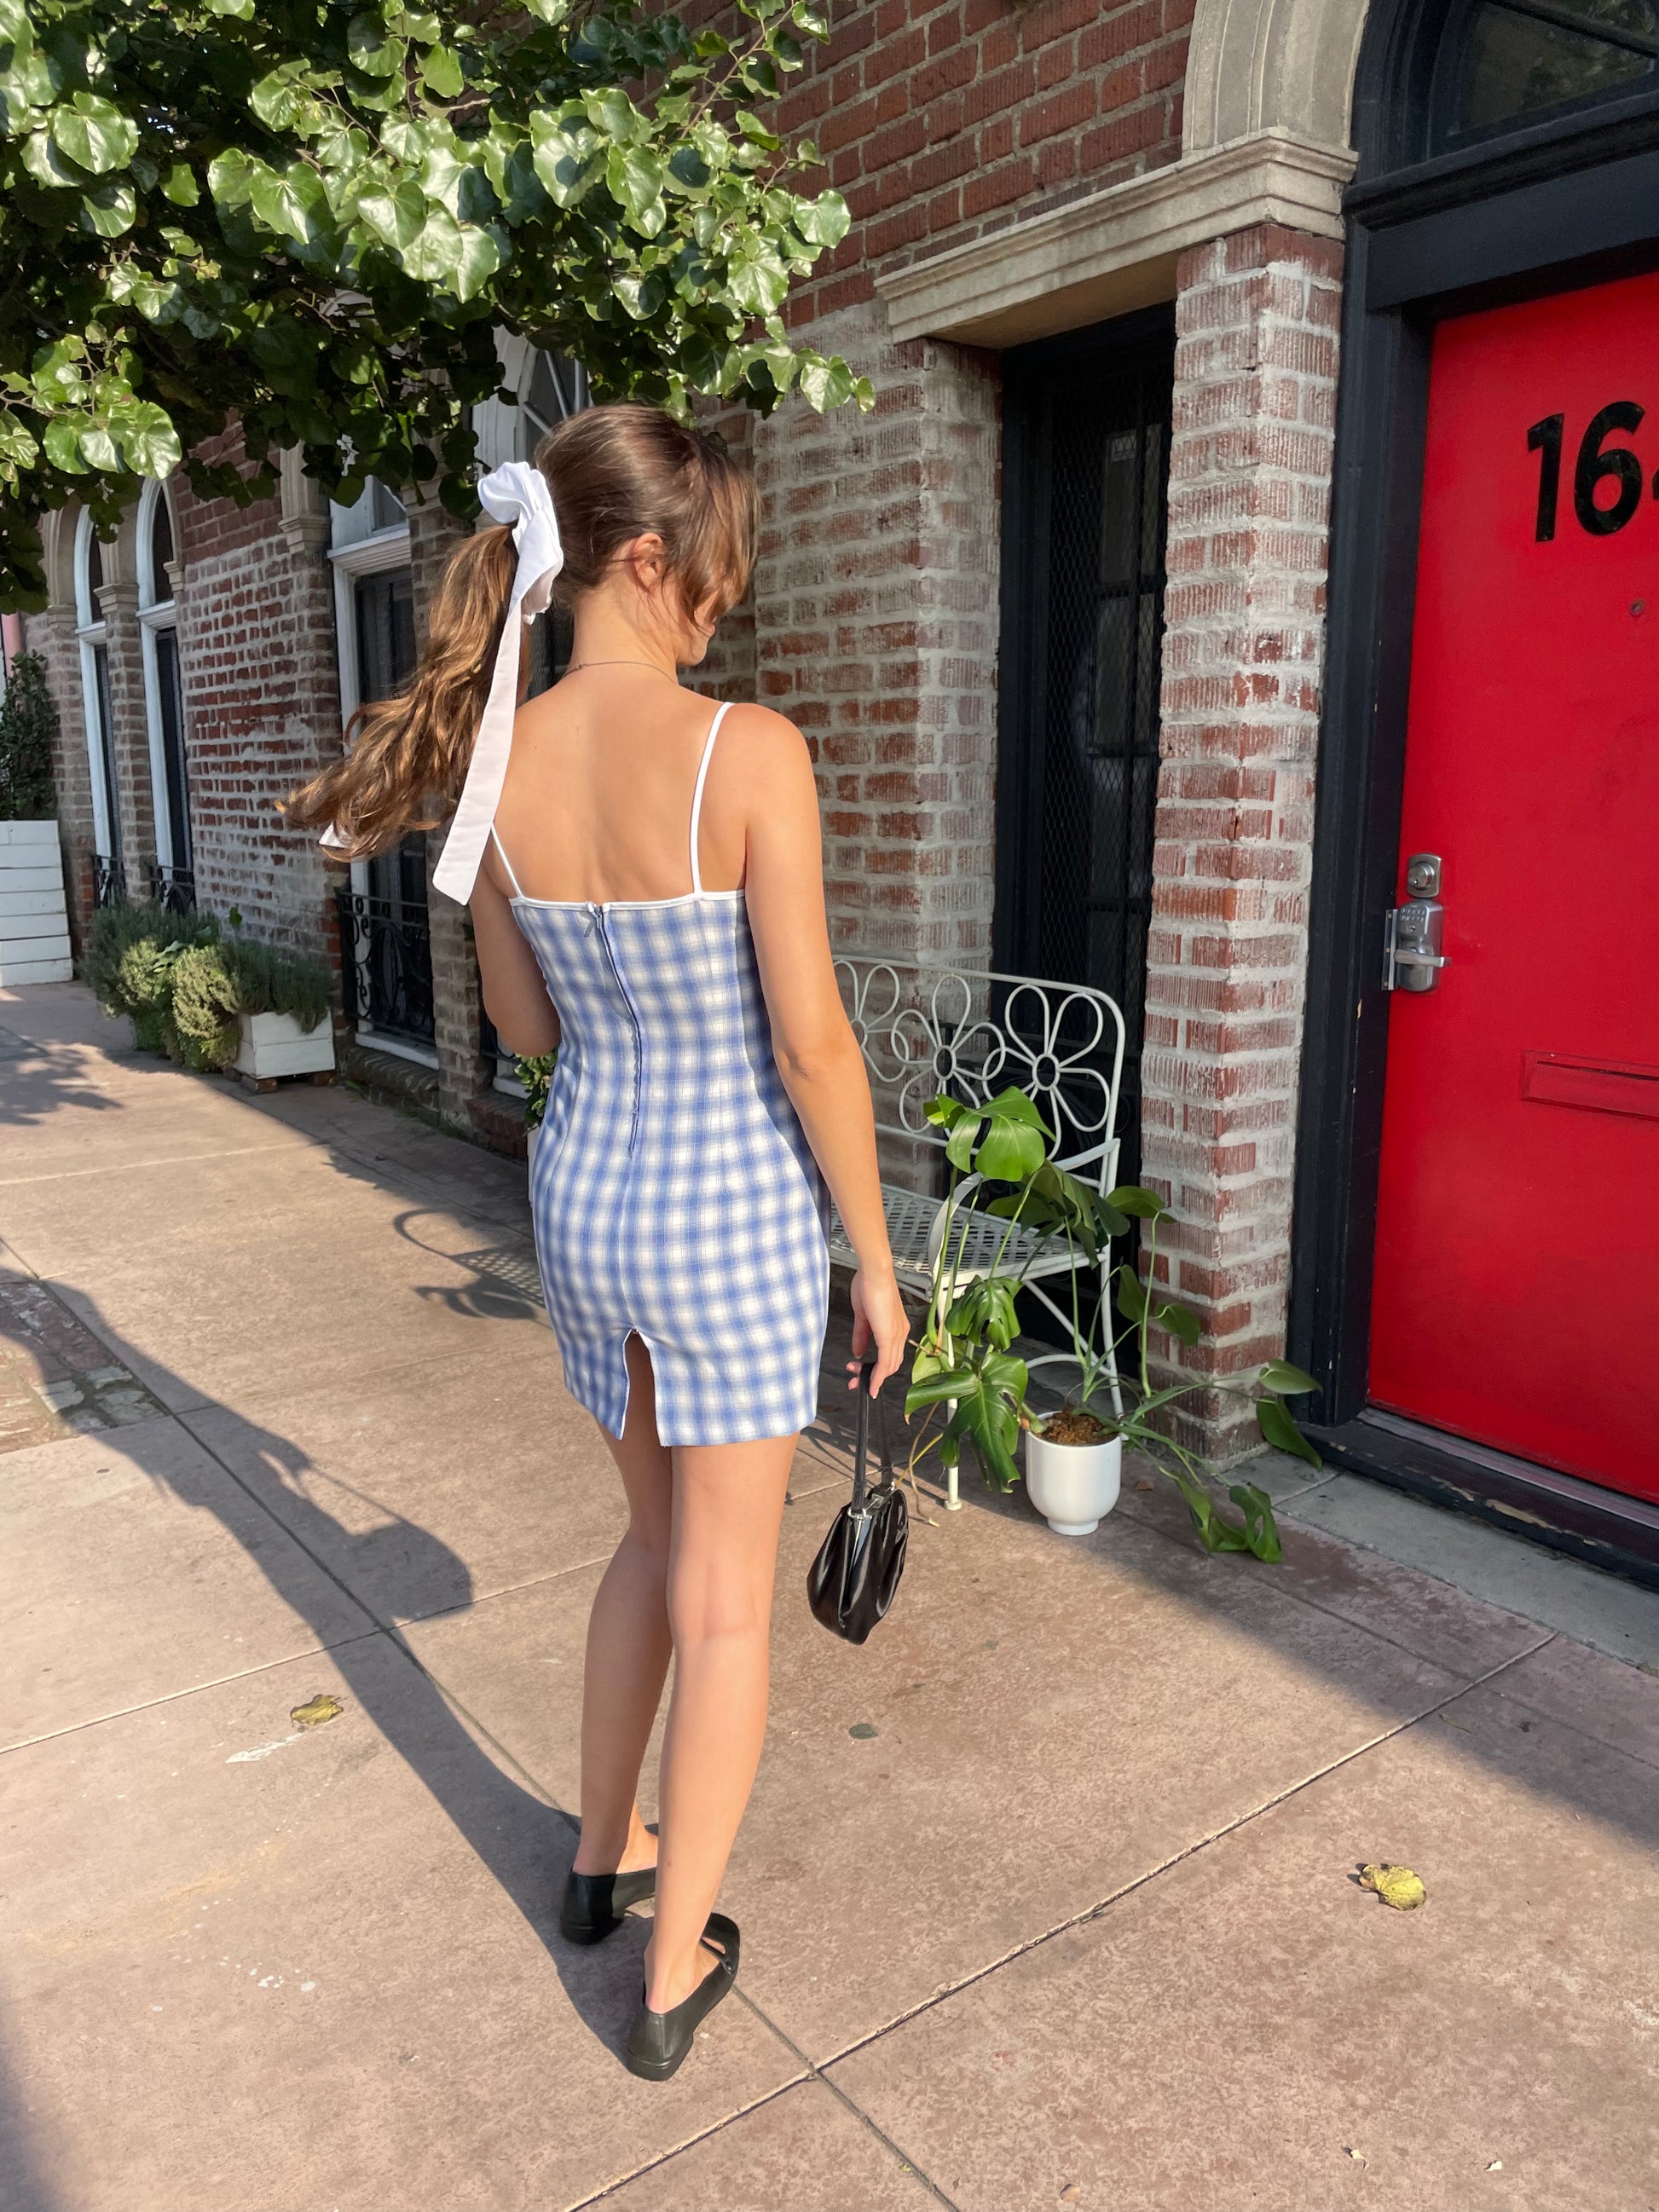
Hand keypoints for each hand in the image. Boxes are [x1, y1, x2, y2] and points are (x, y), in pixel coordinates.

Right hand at [849, 1264, 909, 1398]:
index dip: (877, 1368)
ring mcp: (896, 1335)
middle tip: (856, 1380)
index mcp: (896, 1327)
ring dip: (872, 1377)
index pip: (890, 1355)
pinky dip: (878, 1376)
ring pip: (888, 1366)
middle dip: (873, 1376)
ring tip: (856, 1380)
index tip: (863, 1375)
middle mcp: (900, 1333)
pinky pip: (885, 1362)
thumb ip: (861, 1335)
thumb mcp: (863, 1315)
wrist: (874, 1272)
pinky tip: (870, 1383)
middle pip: (890, 1365)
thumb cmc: (868, 1285)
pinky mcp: (889, 1336)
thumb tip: (858, 1351)